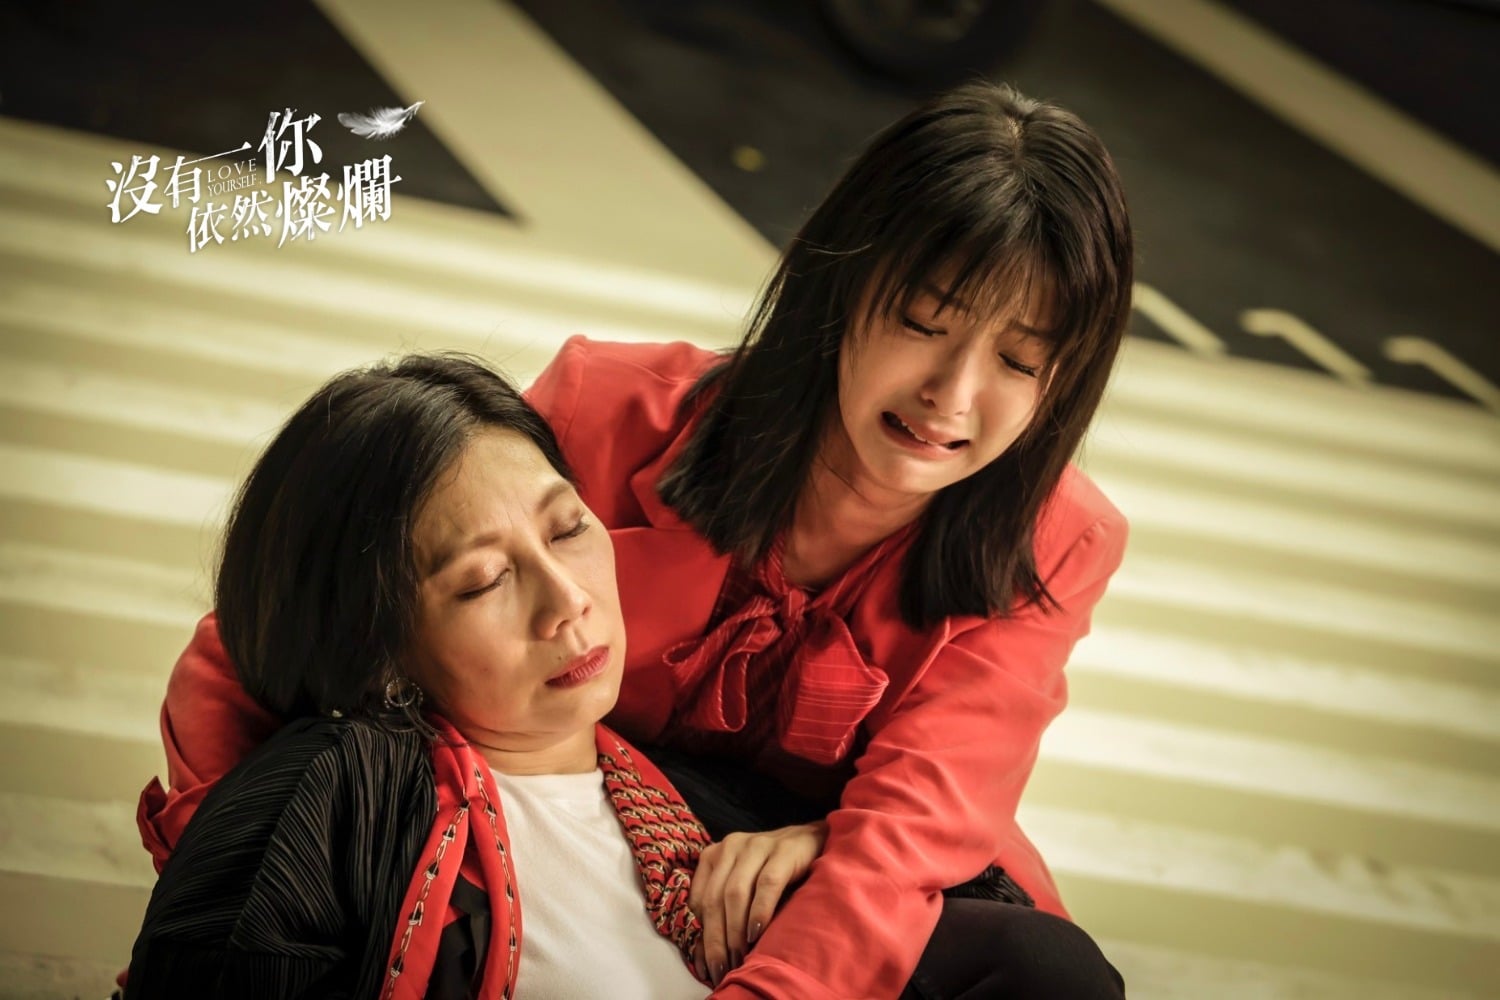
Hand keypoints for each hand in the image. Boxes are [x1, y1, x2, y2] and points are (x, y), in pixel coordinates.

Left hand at [689, 821, 828, 986]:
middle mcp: (730, 846)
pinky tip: (757, 932)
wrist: (811, 841)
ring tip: (739, 958)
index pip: (699, 900)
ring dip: (735, 931)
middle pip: (714, 899)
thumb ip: (723, 910)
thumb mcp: (743, 885)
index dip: (699, 936)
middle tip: (721, 970)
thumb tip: (706, 956)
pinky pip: (767, 885)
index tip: (705, 967)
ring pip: (735, 893)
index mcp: (714, 855)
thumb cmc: (772, 872)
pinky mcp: (783, 851)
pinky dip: (759, 911)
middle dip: (715, 941)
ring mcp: (756, 846)